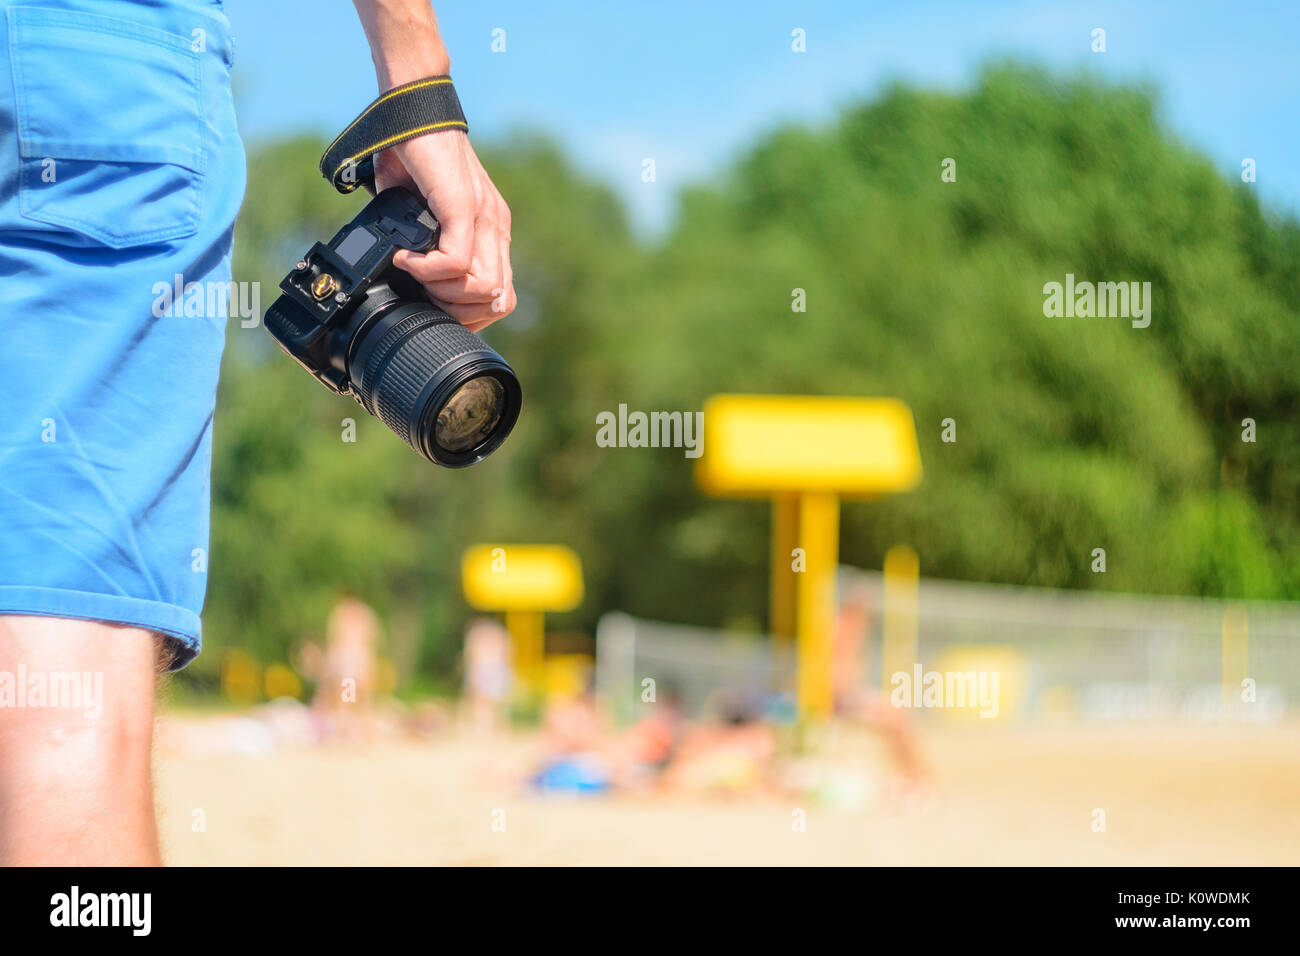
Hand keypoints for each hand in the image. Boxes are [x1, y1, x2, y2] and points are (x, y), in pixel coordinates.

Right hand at [373, 131, 514, 331]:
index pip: (503, 297)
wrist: (412, 109)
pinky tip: (405, 257)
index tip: (435, 304)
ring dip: (441, 291)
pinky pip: (457, 263)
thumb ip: (429, 244)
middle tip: (423, 292)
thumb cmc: (412, 157)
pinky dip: (427, 270)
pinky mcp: (464, 206)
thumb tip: (406, 278)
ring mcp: (484, 217)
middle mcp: (495, 227)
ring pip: (483, 288)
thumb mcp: (425, 213)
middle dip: (457, 310)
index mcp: (492, 232)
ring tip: (412, 270)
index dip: (470, 313)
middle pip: (499, 301)